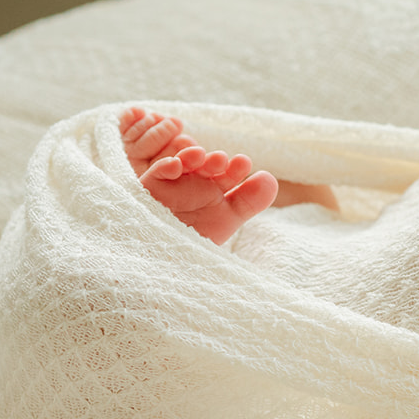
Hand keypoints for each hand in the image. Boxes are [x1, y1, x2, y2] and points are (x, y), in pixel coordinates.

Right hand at [120, 107, 278, 244]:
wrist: (164, 261)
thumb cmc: (196, 239)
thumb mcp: (226, 220)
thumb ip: (249, 201)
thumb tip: (270, 177)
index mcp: (213, 188)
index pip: (226, 173)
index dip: (234, 168)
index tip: (243, 163)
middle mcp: (193, 183)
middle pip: (204, 166)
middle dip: (214, 161)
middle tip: (222, 160)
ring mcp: (171, 185)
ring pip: (181, 164)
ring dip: (191, 157)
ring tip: (201, 156)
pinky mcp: (149, 190)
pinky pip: (155, 174)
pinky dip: (165, 167)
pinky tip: (175, 166)